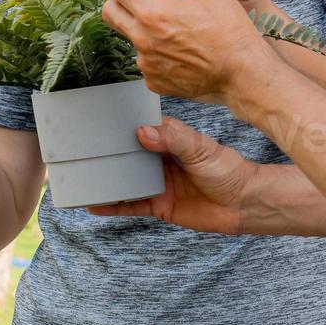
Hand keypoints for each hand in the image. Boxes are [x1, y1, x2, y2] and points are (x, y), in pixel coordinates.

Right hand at [88, 116, 257, 233]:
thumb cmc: (228, 170)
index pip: (143, 127)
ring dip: (107, 179)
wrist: (244, 204)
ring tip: (81, 176)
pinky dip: (113, 206)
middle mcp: (161, 160)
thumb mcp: (201, 149)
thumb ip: (173, 140)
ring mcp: (158, 183)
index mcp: (171, 140)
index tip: (101, 118)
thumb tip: (143, 132)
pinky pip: (131, 206)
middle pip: (129, 155)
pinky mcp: (159, 206)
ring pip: (126, 180)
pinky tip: (94, 205)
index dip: (123, 124)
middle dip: (109, 152)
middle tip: (81, 148)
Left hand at [103, 0, 274, 102]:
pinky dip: (155, 50)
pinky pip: (146, 60)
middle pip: (111, 13)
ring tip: (171, 25)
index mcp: (154, 13)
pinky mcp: (155, 81)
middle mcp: (144, 41)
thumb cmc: (230, 30)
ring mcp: (148, 64)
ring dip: (142, 26)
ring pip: (131, 37)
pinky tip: (178, 47)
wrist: (243, 73)